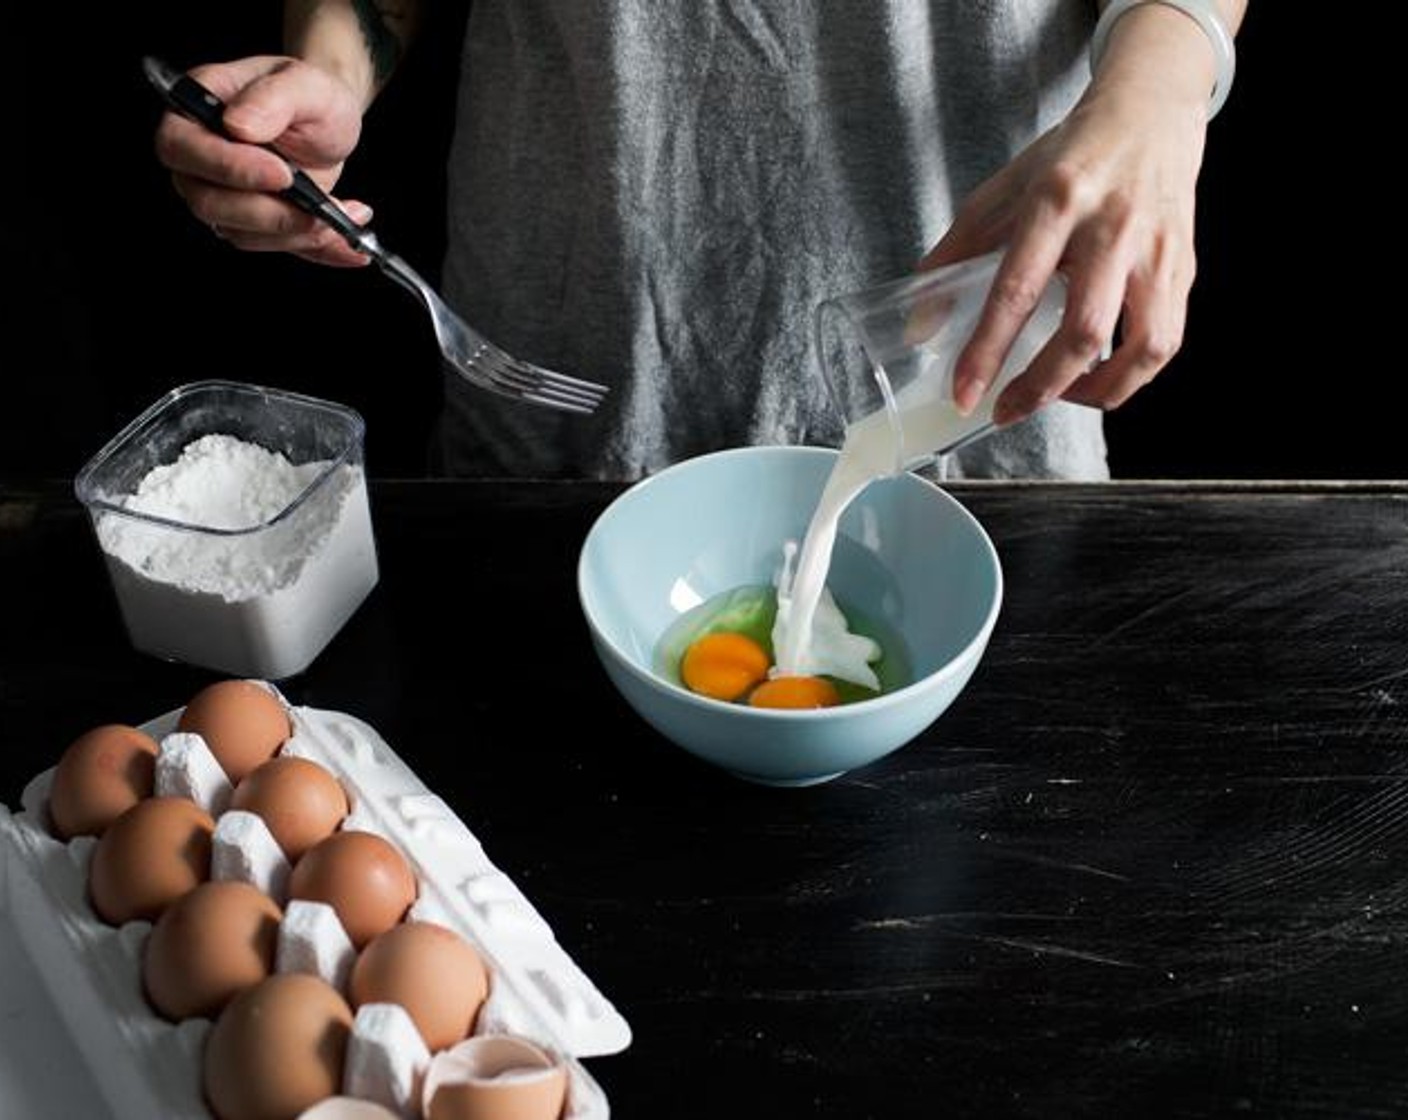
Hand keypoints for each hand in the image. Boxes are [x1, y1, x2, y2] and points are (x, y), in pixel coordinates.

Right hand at [153, 56, 371, 266]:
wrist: (329, 121)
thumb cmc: (309, 95)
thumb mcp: (304, 84)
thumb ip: (273, 98)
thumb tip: (239, 126)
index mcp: (195, 110)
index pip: (181, 147)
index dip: (229, 168)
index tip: (282, 173)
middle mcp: (199, 159)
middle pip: (207, 202)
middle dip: (267, 212)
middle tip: (316, 207)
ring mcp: (221, 196)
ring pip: (241, 233)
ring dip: (297, 231)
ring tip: (343, 213)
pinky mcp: (252, 225)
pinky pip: (275, 247)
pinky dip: (315, 248)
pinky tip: (348, 245)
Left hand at [919, 77, 1208, 426]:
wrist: (1150, 111)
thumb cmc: (1071, 157)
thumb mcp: (1002, 191)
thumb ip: (955, 254)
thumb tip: (920, 328)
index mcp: (1056, 201)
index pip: (1016, 290)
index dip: (987, 351)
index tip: (964, 393)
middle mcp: (1112, 226)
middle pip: (1083, 330)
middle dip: (1041, 387)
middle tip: (1006, 410)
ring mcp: (1156, 249)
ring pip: (1142, 345)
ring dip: (1097, 391)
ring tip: (1058, 398)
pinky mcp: (1184, 267)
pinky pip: (1166, 340)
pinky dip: (1131, 375)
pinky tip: (1097, 377)